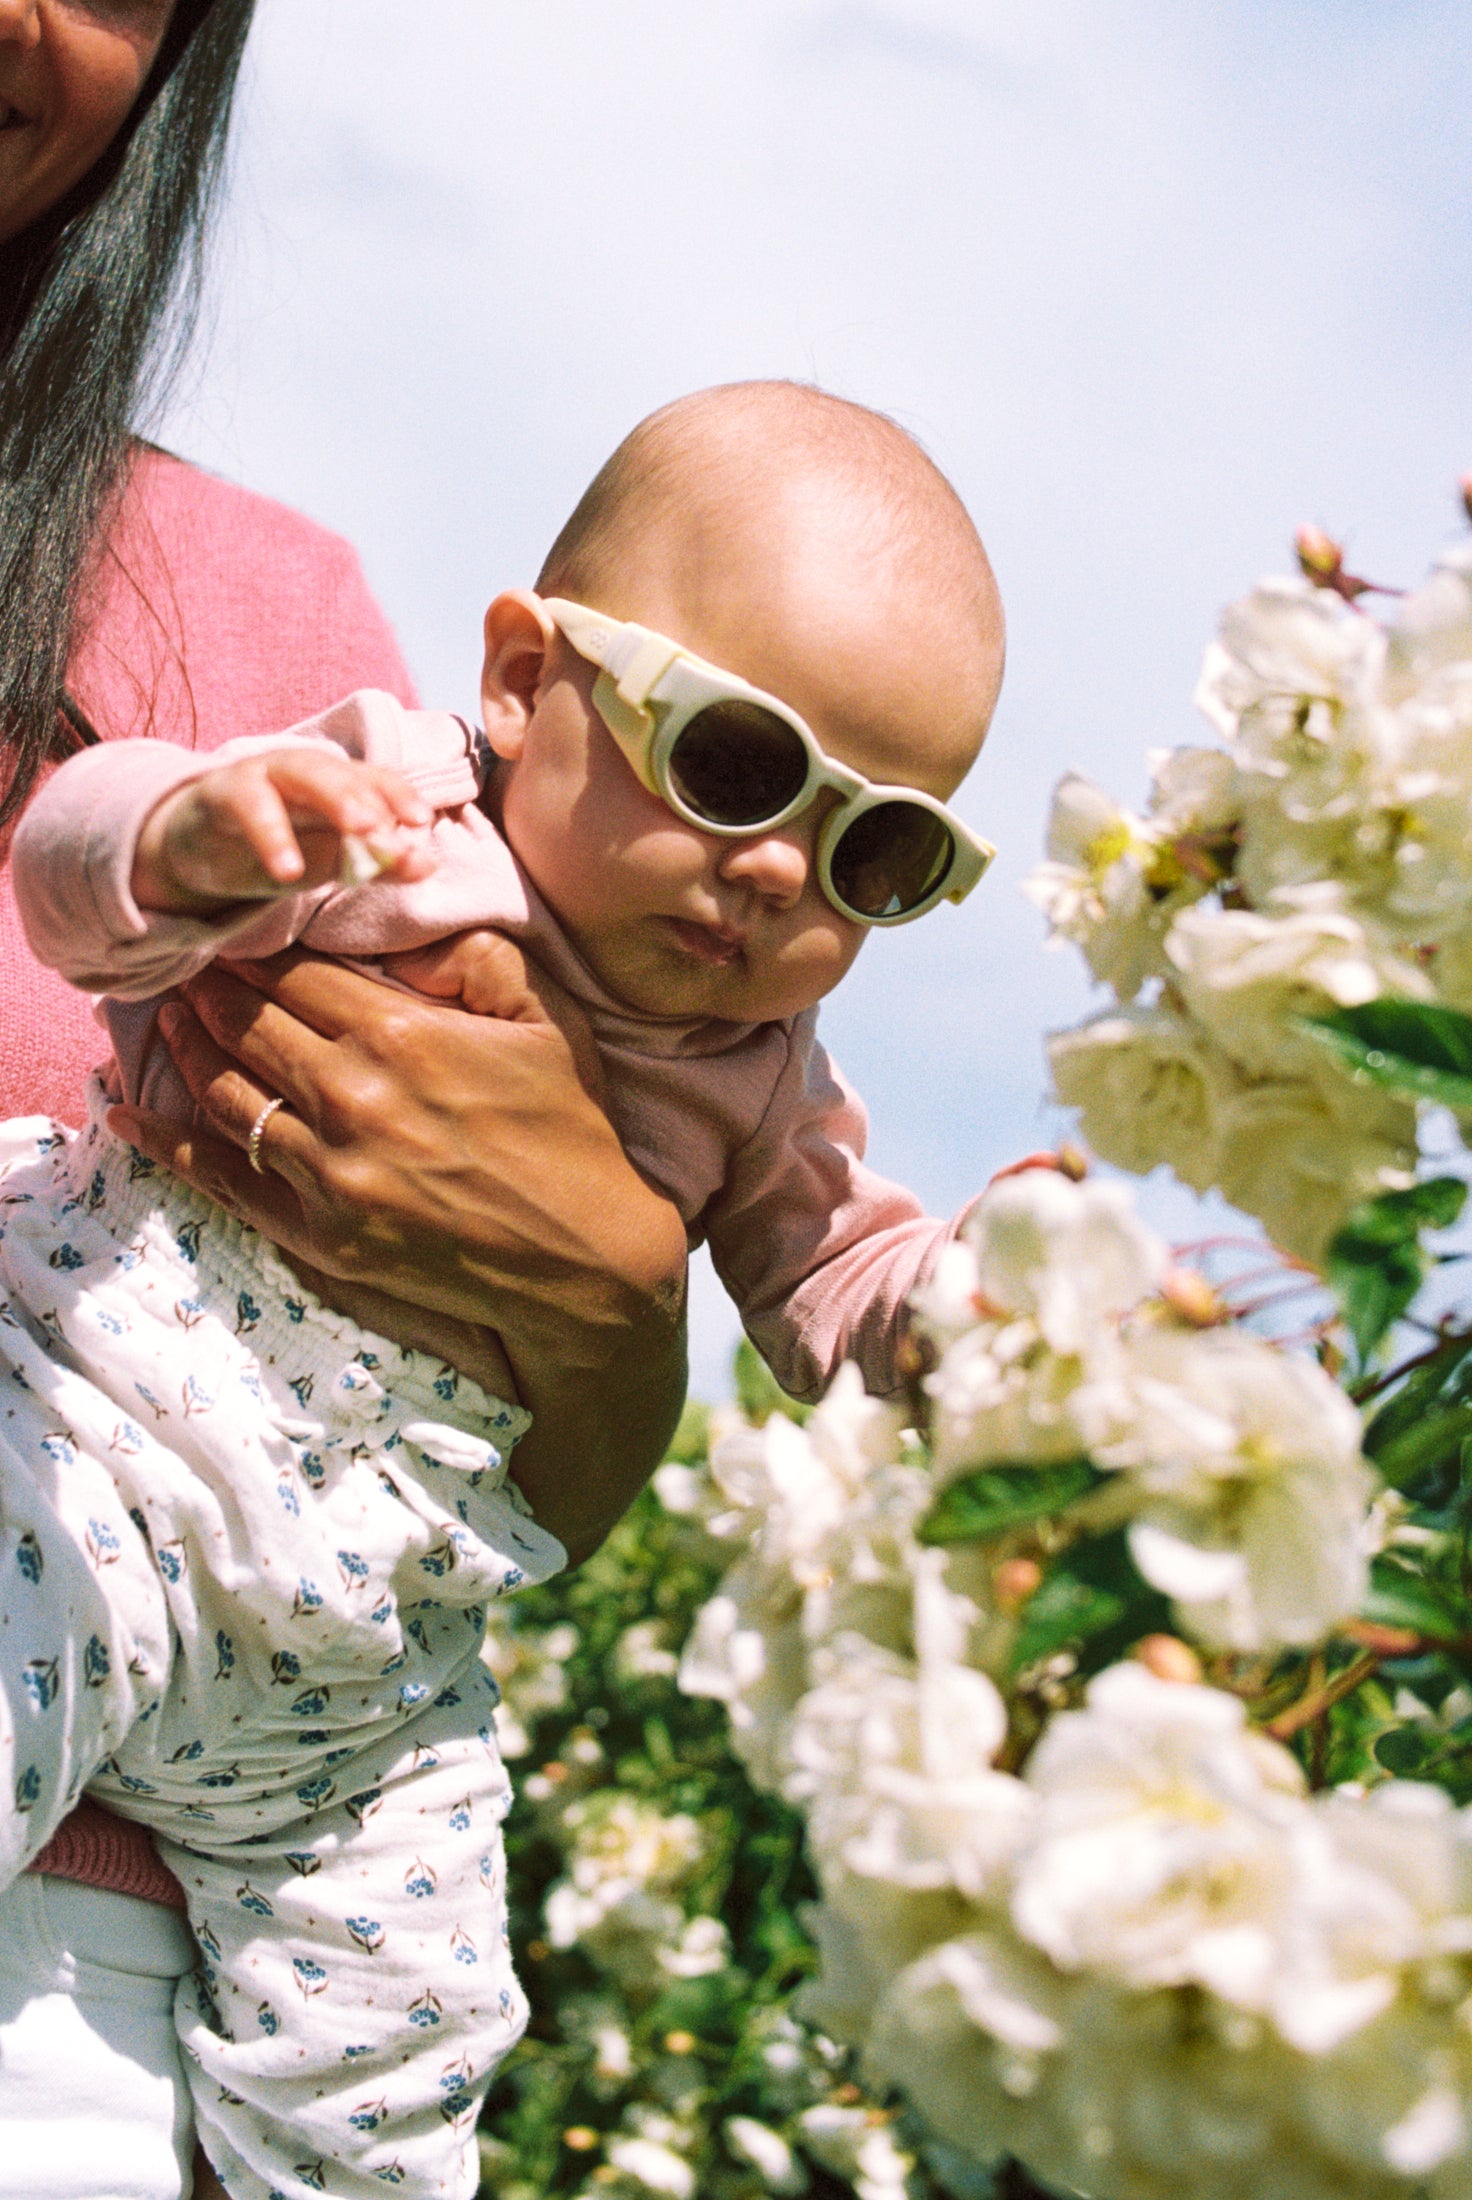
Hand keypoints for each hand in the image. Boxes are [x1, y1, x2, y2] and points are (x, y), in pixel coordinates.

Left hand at [107, 940, 688, 1559]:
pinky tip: (129, 1114)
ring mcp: (331, 1171)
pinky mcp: (321, 1233)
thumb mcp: (548, 1023)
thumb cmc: (572, 1133)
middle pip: (247, 1025)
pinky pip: (224, 1178)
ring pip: (225, 1093)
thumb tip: (406, 932)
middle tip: (181, 965)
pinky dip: (167, 1144)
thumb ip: (478, 959)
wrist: (586, 1259)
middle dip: (207, 989)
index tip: (229, 934)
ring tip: (167, 1019)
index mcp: (404, 1035)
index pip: (295, 975)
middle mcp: (354, 1097)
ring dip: (185, 1048)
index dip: (254, 951)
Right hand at [131, 748, 436, 913]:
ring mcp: (262, 774)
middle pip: (339, 770)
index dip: (398, 795)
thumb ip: (377, 865)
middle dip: (367, 794)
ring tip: (358, 832)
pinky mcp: (222, 792)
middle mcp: (302, 769)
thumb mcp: (332, 862)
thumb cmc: (279, 847)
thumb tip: (428, 865)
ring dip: (329, 800)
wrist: (200, 850)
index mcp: (335, 781)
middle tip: (388, 826)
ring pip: (298, 773)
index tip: (422, 821)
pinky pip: (249, 805)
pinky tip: (289, 872)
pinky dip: (271, 836)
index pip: (372, 779)